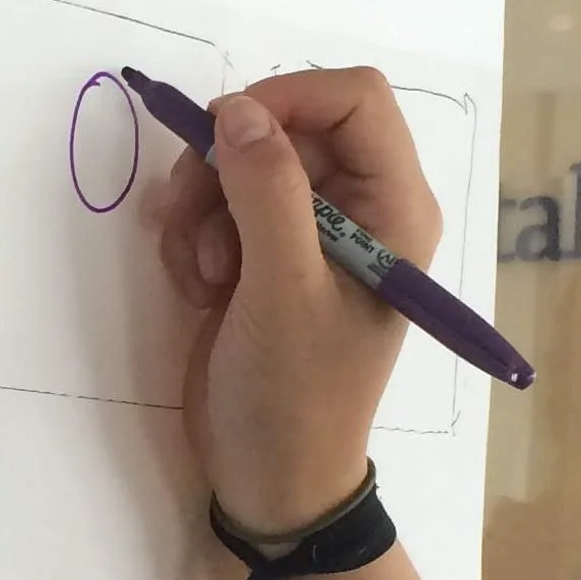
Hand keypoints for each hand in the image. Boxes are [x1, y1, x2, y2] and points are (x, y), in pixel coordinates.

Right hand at [155, 66, 440, 538]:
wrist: (270, 481)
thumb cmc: (296, 396)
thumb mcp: (282, 291)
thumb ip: (266, 192)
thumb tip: (237, 112)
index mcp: (395, 209)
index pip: (354, 98)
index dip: (287, 98)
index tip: (224, 133)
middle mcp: (360, 209)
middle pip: (287, 125)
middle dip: (227, 164)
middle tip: (186, 212)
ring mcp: (310, 234)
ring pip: (242, 162)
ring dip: (203, 205)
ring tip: (201, 272)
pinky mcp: (265, 258)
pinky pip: (220, 206)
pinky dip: (196, 236)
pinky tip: (200, 290)